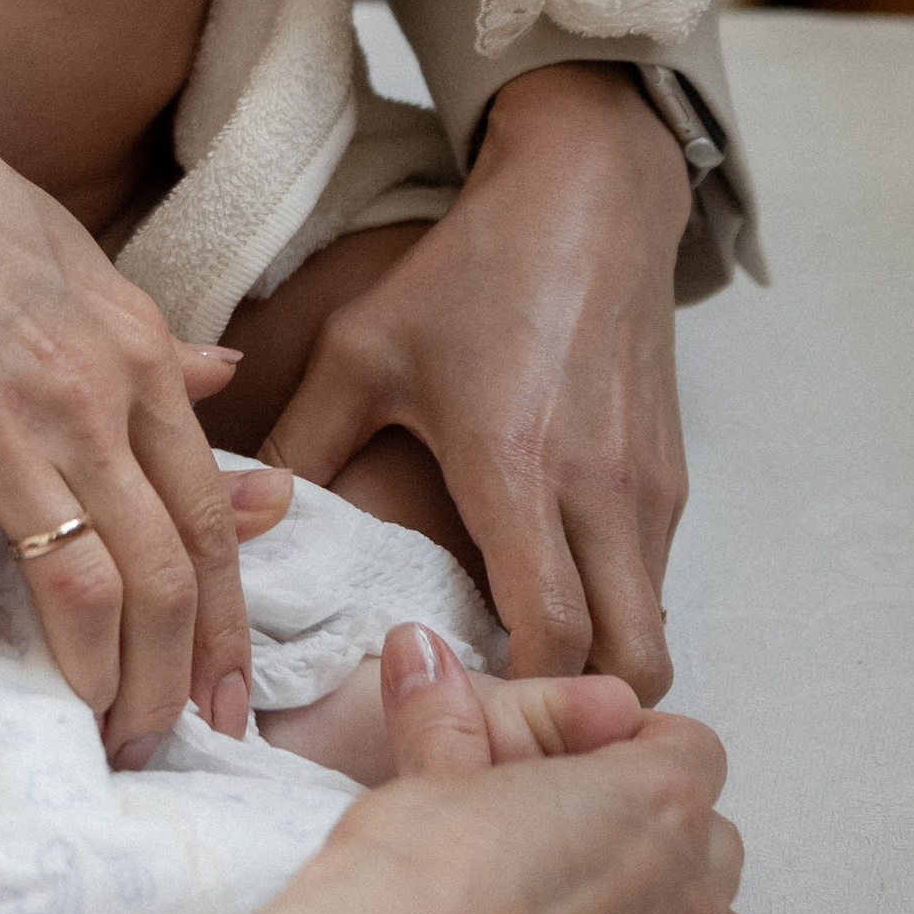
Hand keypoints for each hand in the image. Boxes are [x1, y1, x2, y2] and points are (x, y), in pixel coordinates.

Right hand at [0, 16, 254, 758]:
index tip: (224, 698)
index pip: (211, 520)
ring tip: (78, 726)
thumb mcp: (74, 258)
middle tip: (153, 740)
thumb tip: (230, 376)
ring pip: (82, 593)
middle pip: (163, 577)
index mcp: (136, 353)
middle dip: (170, 682)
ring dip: (90, 682)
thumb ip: (147, 339)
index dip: (226, 626)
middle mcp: (83, 398)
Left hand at [264, 64, 690, 699]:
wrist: (590, 199)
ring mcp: (650, 488)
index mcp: (518, 468)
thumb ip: (304, 440)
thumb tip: (241, 520)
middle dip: (578, 711)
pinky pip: (652, 582)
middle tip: (501, 714)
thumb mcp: (363, 347)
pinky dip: (615, 612)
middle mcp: (600, 492)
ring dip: (599, 662)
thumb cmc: (470, 272)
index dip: (516, 695)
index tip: (459, 710)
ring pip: (649, 627)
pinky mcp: (672, 477)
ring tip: (520, 666)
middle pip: (629, 664)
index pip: (551, 632)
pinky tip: (551, 594)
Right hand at [349, 633, 817, 913]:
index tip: (582, 771)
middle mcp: (688, 894)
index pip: (693, 751)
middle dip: (668, 846)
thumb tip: (418, 648)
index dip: (639, 752)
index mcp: (653, 800)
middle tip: (587, 857)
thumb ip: (442, 713)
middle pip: (719, 848)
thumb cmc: (412, 873)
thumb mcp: (425, 771)